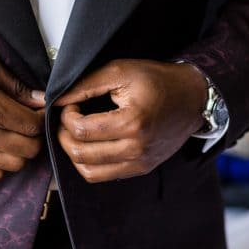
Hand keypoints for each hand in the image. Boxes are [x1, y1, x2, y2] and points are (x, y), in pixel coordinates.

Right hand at [0, 49, 44, 181]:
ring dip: (19, 151)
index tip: (36, 110)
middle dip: (34, 135)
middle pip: (29, 148)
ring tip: (11, 134)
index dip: (41, 117)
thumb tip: (41, 99)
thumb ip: (14, 83)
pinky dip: (1, 163)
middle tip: (26, 122)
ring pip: (15, 164)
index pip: (34, 125)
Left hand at [54, 60, 207, 182]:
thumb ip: (85, 85)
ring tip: (76, 132)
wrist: (192, 97)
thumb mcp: (119, 72)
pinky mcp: (141, 168)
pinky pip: (103, 176)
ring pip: (89, 171)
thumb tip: (56, 100)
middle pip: (80, 154)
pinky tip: (90, 143)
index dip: (66, 116)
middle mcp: (137, 149)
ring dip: (73, 152)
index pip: (81, 130)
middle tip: (69, 118)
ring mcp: (140, 163)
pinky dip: (89, 163)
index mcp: (132, 124)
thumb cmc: (156, 80)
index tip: (71, 104)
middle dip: (64, 135)